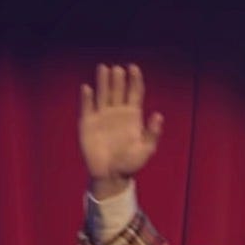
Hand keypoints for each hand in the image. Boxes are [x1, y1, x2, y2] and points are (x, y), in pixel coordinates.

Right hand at [79, 62, 163, 194]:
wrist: (111, 176)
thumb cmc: (130, 164)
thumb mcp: (146, 150)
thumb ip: (152, 133)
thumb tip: (158, 115)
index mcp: (132, 115)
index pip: (134, 92)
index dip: (135, 79)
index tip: (133, 68)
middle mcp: (117, 112)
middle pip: (118, 90)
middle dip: (118, 79)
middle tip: (118, 69)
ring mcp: (102, 116)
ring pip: (103, 94)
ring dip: (103, 81)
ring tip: (104, 68)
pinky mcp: (88, 123)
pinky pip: (87, 107)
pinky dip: (86, 98)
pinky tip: (87, 88)